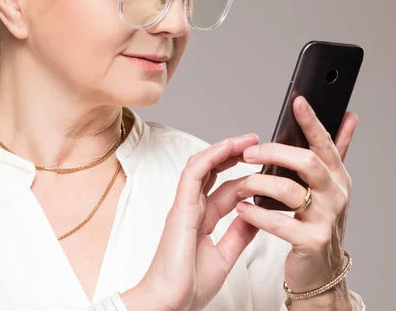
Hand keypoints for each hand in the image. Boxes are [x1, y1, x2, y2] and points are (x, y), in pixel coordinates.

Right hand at [122, 133, 260, 310]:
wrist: (169, 301)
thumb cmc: (188, 284)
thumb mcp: (224, 256)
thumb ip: (239, 234)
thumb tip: (256, 215)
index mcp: (202, 218)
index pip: (225, 188)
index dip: (243, 174)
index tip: (264, 165)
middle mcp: (192, 207)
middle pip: (212, 171)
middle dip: (233, 154)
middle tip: (255, 142)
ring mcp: (184, 206)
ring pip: (201, 166)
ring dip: (222, 150)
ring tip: (245, 140)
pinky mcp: (180, 209)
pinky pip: (192, 176)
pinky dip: (208, 159)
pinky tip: (225, 149)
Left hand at [236, 95, 356, 298]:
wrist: (321, 270)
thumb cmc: (317, 221)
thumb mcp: (329, 185)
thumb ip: (335, 151)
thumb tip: (347, 117)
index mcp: (336, 176)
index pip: (324, 142)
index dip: (311, 121)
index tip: (297, 101)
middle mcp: (335, 194)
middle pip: (306, 162)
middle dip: (274, 152)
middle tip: (248, 152)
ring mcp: (325, 218)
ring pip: (290, 190)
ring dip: (258, 184)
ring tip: (240, 185)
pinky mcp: (311, 241)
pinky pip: (280, 223)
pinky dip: (257, 214)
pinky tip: (242, 209)